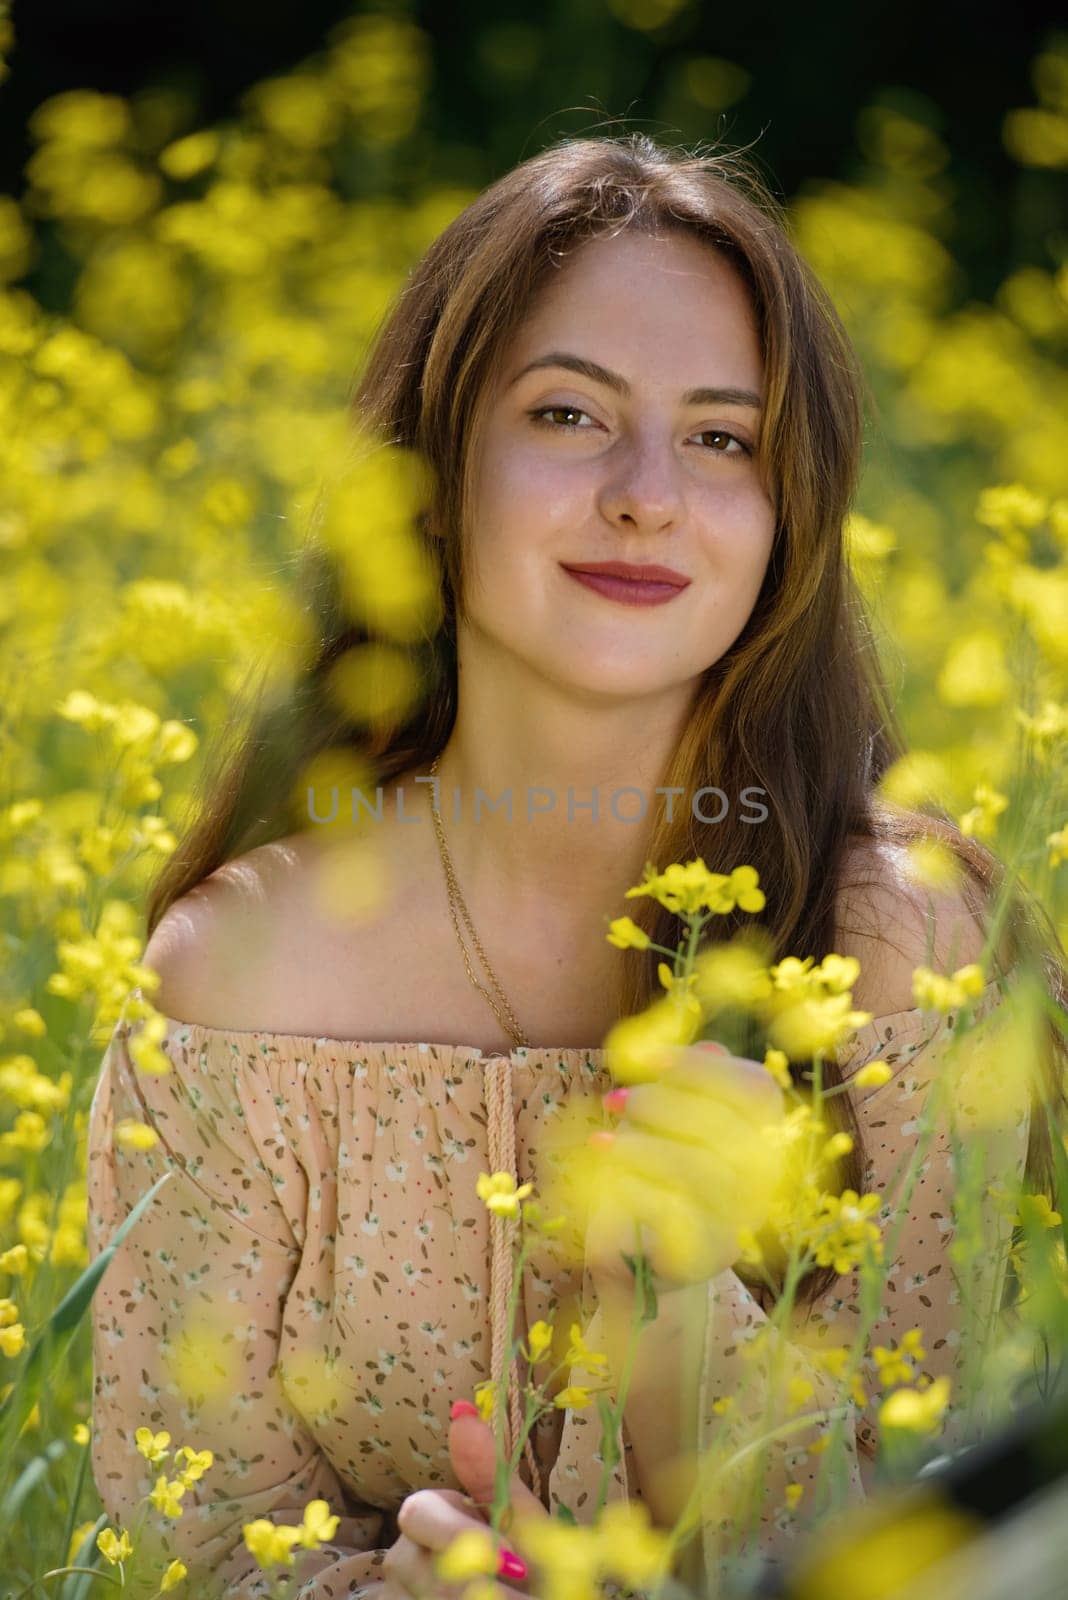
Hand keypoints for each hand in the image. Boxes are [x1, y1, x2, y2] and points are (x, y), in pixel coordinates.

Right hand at [381, 1403, 546, 1599]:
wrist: (541, 1598)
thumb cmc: (530, 1563)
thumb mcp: (518, 1517)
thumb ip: (488, 1470)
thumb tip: (462, 1407)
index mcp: (430, 1515)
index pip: (419, 1513)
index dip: (462, 1537)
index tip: (514, 1562)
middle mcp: (404, 1553)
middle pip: (415, 1564)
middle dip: (471, 1581)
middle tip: (515, 1590)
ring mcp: (400, 1593)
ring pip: (421, 1598)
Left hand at [587, 1039, 785, 1289]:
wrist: (636, 1263)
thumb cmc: (651, 1179)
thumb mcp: (663, 1126)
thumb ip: (685, 1089)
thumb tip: (711, 1044)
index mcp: (760, 1141)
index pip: (757, 1090)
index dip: (703, 1067)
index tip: (648, 1058)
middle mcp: (761, 1184)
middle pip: (729, 1127)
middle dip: (662, 1102)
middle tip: (615, 1099)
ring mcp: (737, 1224)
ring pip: (702, 1171)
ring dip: (643, 1145)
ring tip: (604, 1138)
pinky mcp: (701, 1259)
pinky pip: (671, 1212)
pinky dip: (630, 1182)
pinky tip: (605, 1164)